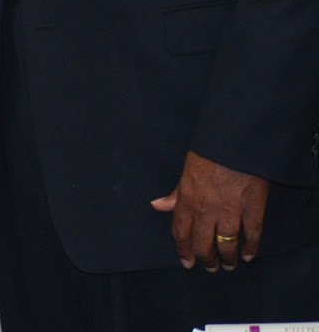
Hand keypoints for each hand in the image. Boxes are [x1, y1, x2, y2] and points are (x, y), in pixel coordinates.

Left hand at [150, 150, 268, 270]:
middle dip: (205, 259)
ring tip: (228, 265)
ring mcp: (230, 211)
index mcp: (187, 199)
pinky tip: (248, 255)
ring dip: (227, 259)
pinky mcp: (253, 209)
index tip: (187, 262)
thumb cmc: (208, 154)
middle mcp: (206, 209)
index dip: (183, 250)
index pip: (181, 232)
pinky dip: (251, 248)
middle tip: (209, 267)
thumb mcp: (186, 172)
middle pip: (203, 243)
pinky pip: (252, 235)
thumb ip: (175, 194)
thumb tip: (157, 206)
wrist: (235, 143)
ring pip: (226, 244)